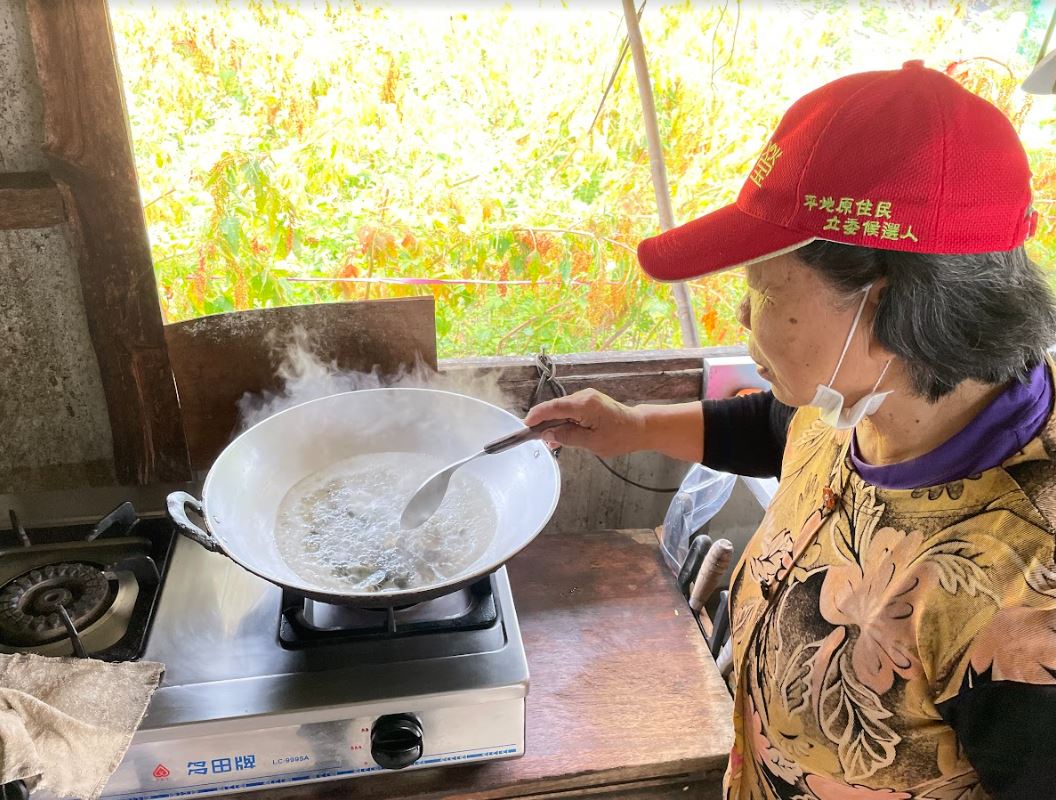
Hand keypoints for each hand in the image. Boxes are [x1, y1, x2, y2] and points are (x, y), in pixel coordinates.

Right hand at [523, 389, 645, 457]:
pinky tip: (562, 434)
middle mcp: (584, 396)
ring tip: (552, 442)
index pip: (554, 407)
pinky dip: (563, 421)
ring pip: (562, 410)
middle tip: (537, 439)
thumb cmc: (620, 436)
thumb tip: (547, 435)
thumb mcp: (592, 443)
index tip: (526, 425)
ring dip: (555, 424)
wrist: (640, 427)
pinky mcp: (589, 402)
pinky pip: (570, 410)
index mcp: (585, 405)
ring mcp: (586, 397)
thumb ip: (567, 437)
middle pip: (556, 408)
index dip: (537, 415)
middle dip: (544, 422)